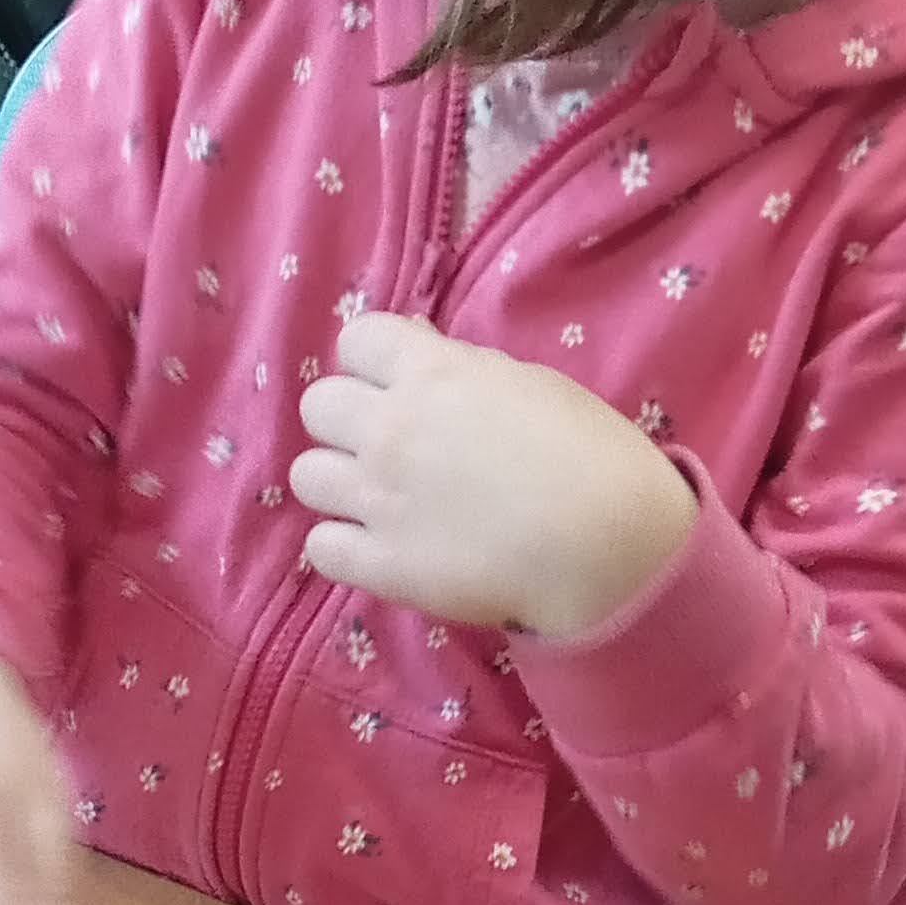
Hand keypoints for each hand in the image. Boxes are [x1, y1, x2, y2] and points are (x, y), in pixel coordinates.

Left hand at [291, 317, 694, 640]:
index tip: (395, 384)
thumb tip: (422, 365)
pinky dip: (339, 547)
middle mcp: (391, 429)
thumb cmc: (586, 453)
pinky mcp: (378, 565)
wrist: (599, 542)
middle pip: (318, 405)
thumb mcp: (527, 382)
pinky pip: (319, 548)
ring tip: (374, 500)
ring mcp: (377, 500)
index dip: (372, 362)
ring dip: (335, 483)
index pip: (357, 339)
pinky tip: (372, 548)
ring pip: (305, 477)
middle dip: (344, 420)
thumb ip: (462, 373)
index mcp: (431, 373)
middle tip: (383, 445)